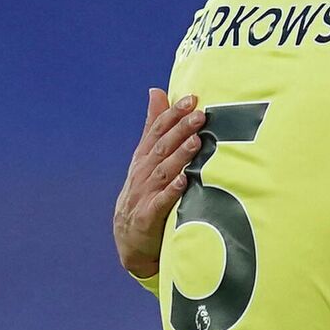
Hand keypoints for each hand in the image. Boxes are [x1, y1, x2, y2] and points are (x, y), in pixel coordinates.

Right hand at [114, 89, 204, 278]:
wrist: (130, 239)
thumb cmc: (145, 192)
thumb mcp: (146, 158)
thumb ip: (153, 126)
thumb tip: (156, 91)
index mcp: (144, 158)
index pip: (157, 131)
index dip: (173, 115)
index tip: (191, 99)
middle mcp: (143, 173)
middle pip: (162, 148)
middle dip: (180, 130)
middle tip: (199, 115)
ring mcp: (144, 195)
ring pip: (163, 172)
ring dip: (180, 157)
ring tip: (196, 142)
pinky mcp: (148, 217)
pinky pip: (161, 203)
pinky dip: (172, 192)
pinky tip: (184, 181)